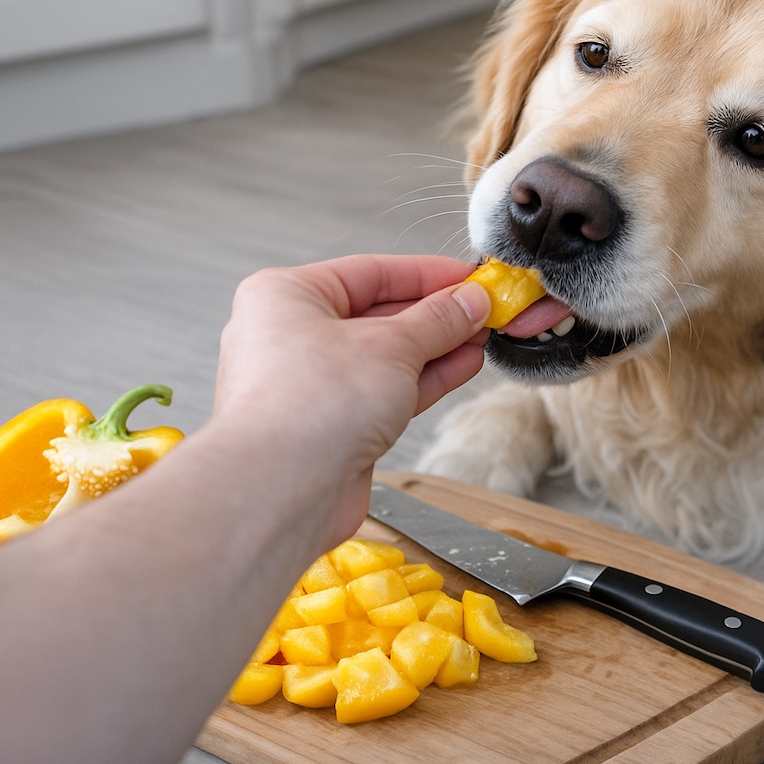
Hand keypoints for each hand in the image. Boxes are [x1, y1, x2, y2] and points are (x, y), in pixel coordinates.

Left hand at [213, 254, 489, 532]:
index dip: (427, 274)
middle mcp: (291, 337)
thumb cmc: (305, 408)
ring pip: (385, 357)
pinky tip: (460, 366)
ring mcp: (311, 385)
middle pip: (379, 314)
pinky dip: (423, 380)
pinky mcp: (332, 426)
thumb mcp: (391, 345)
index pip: (371, 272)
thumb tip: (468, 301)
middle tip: (482, 310)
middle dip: (436, 315)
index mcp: (286, 296)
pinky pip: (385, 391)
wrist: (282, 491)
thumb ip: (438, 320)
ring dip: (436, 348)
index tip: (468, 279)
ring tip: (480, 337)